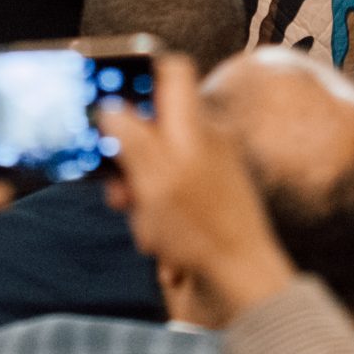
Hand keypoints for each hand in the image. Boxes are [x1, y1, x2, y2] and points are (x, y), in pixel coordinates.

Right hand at [97, 55, 298, 326]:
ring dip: (137, 189)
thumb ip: (129, 135)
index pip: (172, 69)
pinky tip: (157, 241)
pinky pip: (168, 195)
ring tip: (139, 219)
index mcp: (194, 124)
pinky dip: (154, 213)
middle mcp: (204, 142)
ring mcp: (207, 173)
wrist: (242, 283)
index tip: (111, 89)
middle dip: (126, 150)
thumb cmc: (202, 229)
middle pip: (153, 123)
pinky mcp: (205, 203)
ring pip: (155, 163)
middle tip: (116, 180)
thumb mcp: (153, 177)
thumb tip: (110, 106)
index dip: (140, 69)